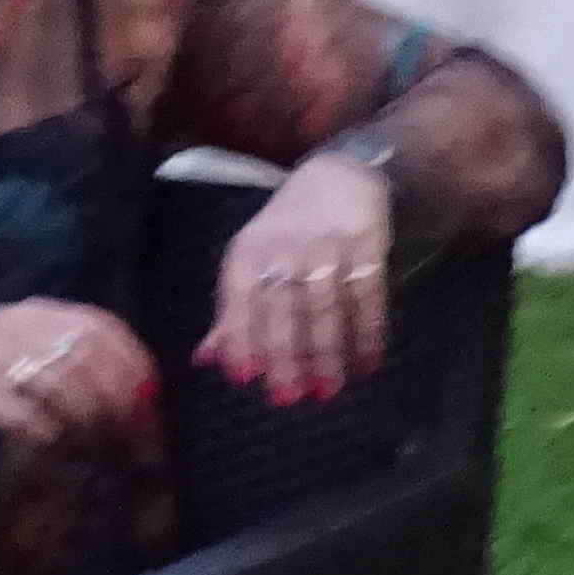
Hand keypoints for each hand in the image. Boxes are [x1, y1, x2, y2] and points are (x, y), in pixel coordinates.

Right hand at [0, 301, 154, 440]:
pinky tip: (51, 441)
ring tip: (99, 444)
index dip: (135, 362)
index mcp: (40, 313)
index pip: (104, 328)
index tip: (152, 396)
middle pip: (91, 360)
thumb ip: (66, 353)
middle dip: (121, 400)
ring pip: (65, 387)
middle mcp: (24, 330)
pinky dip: (47, 432)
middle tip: (135, 434)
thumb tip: (118, 385)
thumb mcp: (22, 337)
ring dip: (89, 420)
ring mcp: (0, 360)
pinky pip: (26, 417)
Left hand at [201, 155, 396, 401]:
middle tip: (289, 398)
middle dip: (285, 356)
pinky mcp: (366, 246)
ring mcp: (327, 246)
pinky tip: (366, 364)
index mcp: (247, 252)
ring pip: (324, 307)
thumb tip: (205, 361)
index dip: (240, 337)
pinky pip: (367, 296)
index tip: (244, 378)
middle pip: (282, 308)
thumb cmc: (284, 231)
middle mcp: (284, 247)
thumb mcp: (251, 261)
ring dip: (326, 352)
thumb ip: (232, 313)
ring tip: (328, 389)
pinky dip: (367, 333)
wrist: (339, 176)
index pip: (239, 299)